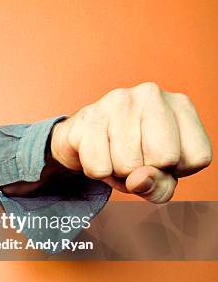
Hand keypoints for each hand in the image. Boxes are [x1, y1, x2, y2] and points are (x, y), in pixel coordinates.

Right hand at [51, 82, 211, 202]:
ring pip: (128, 166)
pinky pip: (99, 167)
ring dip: (118, 172)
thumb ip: (160, 187)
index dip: (177, 171)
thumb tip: (138, 179)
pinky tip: (98, 151)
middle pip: (164, 159)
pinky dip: (97, 171)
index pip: (197, 158)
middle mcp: (152, 94)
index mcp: (181, 105)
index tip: (161, 158)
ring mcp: (118, 101)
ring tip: (114, 153)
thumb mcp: (159, 175)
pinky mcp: (89, 115)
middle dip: (145, 171)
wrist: (83, 137)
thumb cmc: (130, 154)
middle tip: (135, 157)